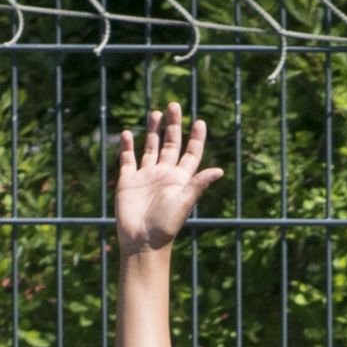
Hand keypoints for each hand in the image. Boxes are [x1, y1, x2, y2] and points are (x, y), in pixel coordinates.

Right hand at [107, 104, 221, 257]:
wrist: (142, 241)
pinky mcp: (129, 181)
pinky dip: (127, 146)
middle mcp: (164, 174)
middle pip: (170, 144)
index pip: (190, 153)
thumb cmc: (166, 225)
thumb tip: (220, 170)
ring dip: (153, 131)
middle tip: (174, 105)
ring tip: (155, 113)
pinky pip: (128, 159)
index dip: (196, 138)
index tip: (200, 121)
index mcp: (180, 179)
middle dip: (173, 125)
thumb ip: (198, 185)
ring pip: (150, 148)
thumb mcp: (184, 202)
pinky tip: (127, 133)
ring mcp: (146, 176)